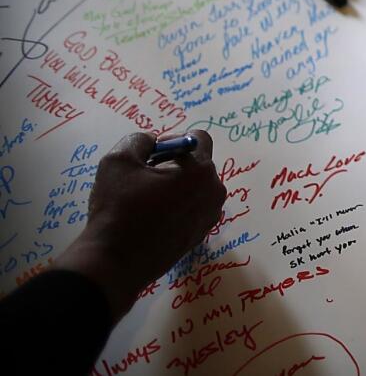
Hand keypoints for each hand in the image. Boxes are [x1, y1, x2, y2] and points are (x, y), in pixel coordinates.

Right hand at [54, 130, 225, 317]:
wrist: (116, 261)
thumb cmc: (118, 207)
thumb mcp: (119, 160)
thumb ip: (139, 140)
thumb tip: (152, 141)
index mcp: (202, 171)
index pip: (199, 138)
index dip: (173, 140)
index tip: (151, 154)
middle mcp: (214, 192)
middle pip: (198, 164)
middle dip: (173, 163)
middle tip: (143, 177)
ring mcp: (209, 217)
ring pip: (195, 188)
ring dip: (174, 186)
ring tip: (144, 199)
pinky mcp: (199, 235)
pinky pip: (191, 209)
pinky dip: (175, 206)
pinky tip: (150, 218)